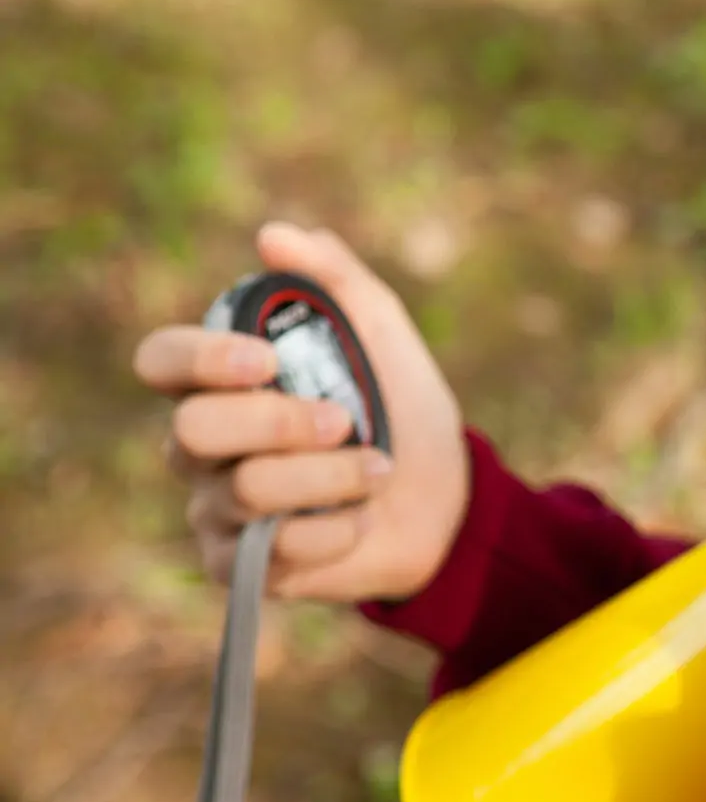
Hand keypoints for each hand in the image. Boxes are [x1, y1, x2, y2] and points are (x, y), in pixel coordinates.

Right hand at [133, 222, 469, 602]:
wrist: (448, 496)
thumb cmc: (402, 408)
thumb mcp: (382, 332)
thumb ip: (334, 280)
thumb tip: (275, 235)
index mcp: (224, 382)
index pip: (160, 361)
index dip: (198, 358)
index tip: (266, 359)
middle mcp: (203, 445)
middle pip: (190, 430)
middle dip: (277, 422)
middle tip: (345, 419)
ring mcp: (217, 508)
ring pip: (241, 491)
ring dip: (327, 476)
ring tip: (381, 467)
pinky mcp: (244, 566)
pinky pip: (270, 551)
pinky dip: (333, 530)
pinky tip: (363, 519)